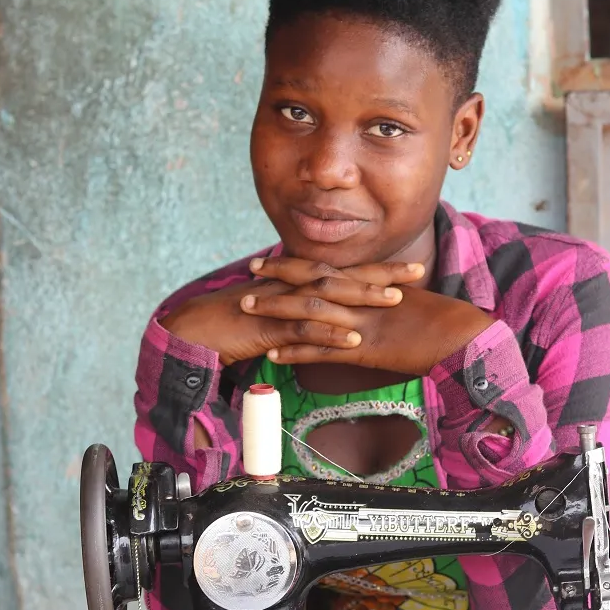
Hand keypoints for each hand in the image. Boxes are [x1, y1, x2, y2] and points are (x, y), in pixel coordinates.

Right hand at [159, 259, 422, 365]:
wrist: (192, 330)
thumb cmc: (231, 325)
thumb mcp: (273, 316)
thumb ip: (300, 316)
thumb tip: (326, 322)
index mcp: (294, 284)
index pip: (341, 272)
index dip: (375, 270)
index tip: (407, 269)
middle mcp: (290, 287)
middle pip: (342, 276)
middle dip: (381, 274)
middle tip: (417, 272)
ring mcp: (279, 305)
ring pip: (327, 297)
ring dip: (362, 299)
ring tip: (394, 301)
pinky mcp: (267, 327)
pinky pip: (301, 330)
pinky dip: (328, 335)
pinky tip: (352, 340)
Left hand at [245, 258, 493, 374]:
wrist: (464, 339)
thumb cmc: (446, 325)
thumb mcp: (412, 305)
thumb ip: (387, 301)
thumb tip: (372, 302)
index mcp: (372, 285)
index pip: (328, 268)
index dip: (297, 263)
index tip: (271, 259)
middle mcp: (362, 298)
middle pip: (312, 281)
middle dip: (278, 275)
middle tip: (250, 269)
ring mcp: (361, 322)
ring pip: (309, 312)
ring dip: (276, 311)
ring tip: (246, 309)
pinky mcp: (365, 349)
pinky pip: (324, 351)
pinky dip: (297, 352)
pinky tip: (274, 355)